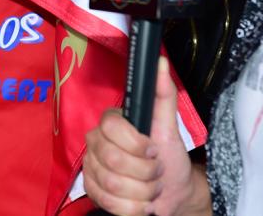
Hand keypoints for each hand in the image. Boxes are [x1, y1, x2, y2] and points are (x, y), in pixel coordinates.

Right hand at [83, 58, 209, 215]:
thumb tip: (160, 62)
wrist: (172, 192)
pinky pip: (107, 202)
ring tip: (150, 188)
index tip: (153, 151)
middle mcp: (95, 141)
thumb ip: (164, 94)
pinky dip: (132, 208)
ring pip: (111, 184)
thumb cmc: (169, 157)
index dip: (136, 145)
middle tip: (156, 173)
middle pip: (112, 160)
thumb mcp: (170, 126)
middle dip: (145, 173)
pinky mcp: (91, 190)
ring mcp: (91, 166)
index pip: (111, 128)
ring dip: (141, 193)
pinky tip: (141, 203)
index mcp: (111, 122)